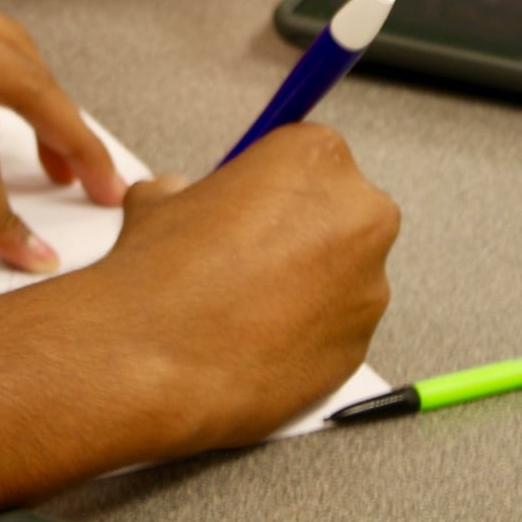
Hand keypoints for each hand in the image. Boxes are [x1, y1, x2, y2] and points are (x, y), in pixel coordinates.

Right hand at [88, 123, 398, 453]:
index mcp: (316, 158)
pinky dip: (306, 335)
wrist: (152, 363)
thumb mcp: (157, 202)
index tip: (252, 206)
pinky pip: (338, 330)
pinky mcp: (360, 344)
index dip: (273, 186)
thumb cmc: (160, 281)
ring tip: (245, 306)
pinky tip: (257, 340)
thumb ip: (187, 191)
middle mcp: (359, 215)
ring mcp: (368, 284)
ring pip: (343, 277)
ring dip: (305, 287)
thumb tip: (179, 197)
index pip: (309, 158)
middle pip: (340, 213)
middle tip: (246, 257)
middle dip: (299, 234)